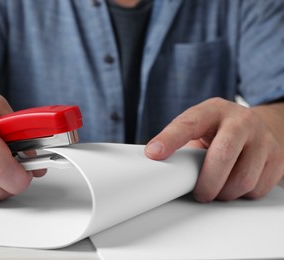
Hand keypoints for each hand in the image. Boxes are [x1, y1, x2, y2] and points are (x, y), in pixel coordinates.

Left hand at [145, 97, 283, 201]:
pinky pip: (258, 188)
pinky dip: (242, 195)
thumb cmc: (219, 131)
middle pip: (222, 156)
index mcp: (213, 110)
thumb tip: (157, 165)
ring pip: (242, 179)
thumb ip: (181, 142)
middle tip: (199, 193)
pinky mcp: (278, 158)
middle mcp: (241, 120)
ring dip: (224, 193)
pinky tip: (235, 185)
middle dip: (206, 183)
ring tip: (217, 190)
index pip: (188, 123)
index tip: (153, 153)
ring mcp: (263, 138)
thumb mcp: (200, 127)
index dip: (170, 139)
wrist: (258, 126)